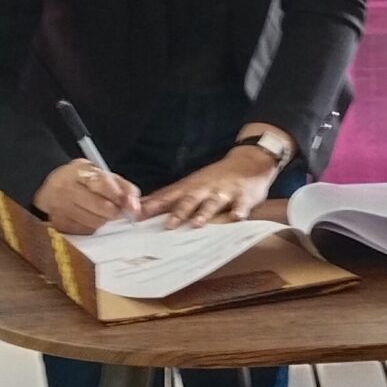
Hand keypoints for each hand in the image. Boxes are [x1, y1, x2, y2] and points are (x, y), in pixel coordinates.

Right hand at [35, 159, 141, 235]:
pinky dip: (91, 228)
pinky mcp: (58, 223)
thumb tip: (135, 209)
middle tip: (115, 210)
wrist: (53, 188)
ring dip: (103, 221)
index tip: (129, 206)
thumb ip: (125, 189)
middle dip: (113, 211)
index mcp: (79, 171)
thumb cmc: (85, 182)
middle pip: (100, 206)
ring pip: (94, 222)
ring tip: (100, 214)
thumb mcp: (105, 177)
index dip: (119, 196)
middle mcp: (66, 187)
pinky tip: (89, 219)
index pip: (102, 184)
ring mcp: (59, 206)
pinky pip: (84, 232)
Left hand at [141, 149, 278, 229]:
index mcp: (190, 188)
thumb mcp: (190, 184)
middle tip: (167, 225)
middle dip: (178, 212)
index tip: (139, 216)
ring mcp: (224, 192)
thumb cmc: (214, 179)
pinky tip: (236, 217)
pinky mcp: (243, 196)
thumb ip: (168, 197)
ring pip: (213, 203)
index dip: (154, 206)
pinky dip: (239, 210)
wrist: (247, 161)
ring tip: (197, 224)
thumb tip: (140, 208)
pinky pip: (241, 204)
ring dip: (204, 213)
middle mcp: (205, 189)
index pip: (169, 196)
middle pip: (189, 200)